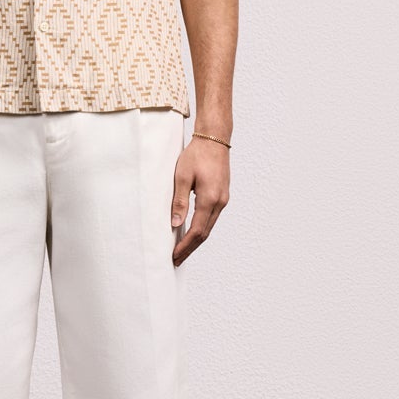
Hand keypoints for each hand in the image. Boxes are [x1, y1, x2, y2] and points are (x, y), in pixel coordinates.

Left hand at [171, 134, 229, 264]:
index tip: (174, 256)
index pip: (196, 231)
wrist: (214, 139)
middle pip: (205, 233)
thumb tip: (175, 224)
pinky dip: (202, 228)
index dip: (185, 246)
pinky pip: (212, 217)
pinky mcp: (222, 195)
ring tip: (182, 249)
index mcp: (209, 199)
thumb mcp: (182, 177)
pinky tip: (192, 231)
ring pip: (209, 226)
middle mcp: (220, 202)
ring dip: (196, 239)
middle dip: (190, 248)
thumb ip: (179, 202)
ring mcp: (223, 199)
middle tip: (177, 259)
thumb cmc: (197, 155)